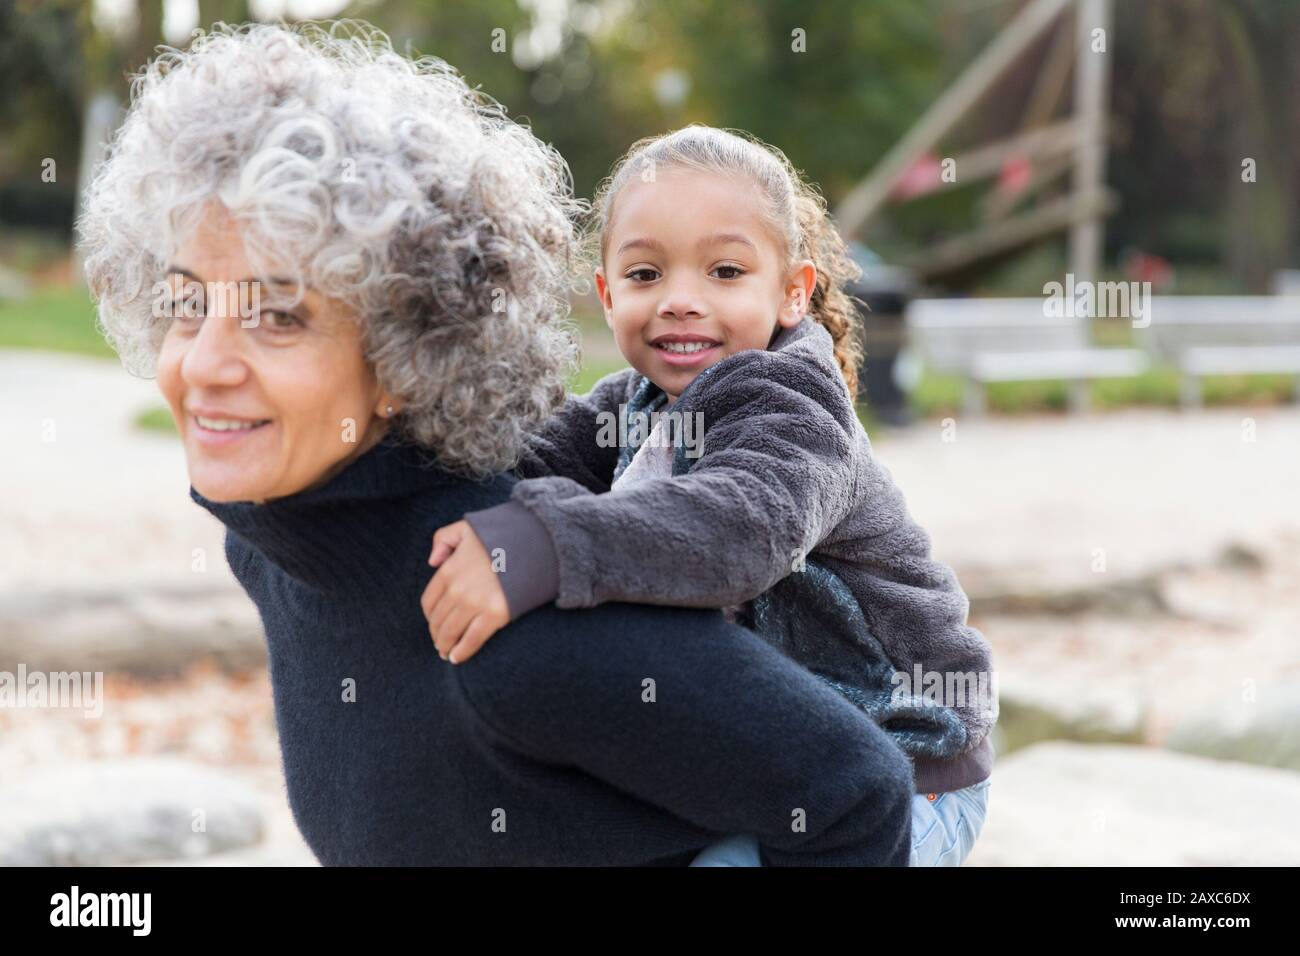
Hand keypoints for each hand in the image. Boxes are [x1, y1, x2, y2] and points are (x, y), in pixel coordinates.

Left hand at [421, 520, 509, 663]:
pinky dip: (462, 652)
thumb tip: (432, 562)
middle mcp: (457, 590)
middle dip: (436, 634)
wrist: (535, 544)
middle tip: (440, 642)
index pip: (429, 601)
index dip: (429, 616)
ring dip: (445, 646)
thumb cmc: (501, 535)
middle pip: (438, 620)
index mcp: (448, 570)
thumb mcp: (465, 527)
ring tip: (446, 653)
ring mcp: (475, 604)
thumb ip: (442, 539)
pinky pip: (472, 640)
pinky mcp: (495, 615)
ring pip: (451, 633)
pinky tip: (457, 658)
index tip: (434, 622)